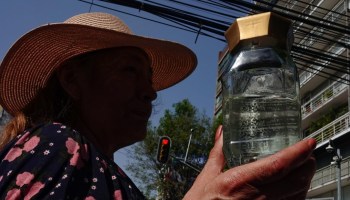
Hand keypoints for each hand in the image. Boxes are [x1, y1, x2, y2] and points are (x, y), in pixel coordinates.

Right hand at [184, 125, 315, 199]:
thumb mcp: (206, 177)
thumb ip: (218, 153)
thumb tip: (223, 133)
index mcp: (239, 182)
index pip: (277, 165)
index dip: (297, 152)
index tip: (307, 142)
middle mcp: (256, 198)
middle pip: (294, 180)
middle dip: (306, 163)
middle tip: (307, 151)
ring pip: (297, 194)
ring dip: (305, 178)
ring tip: (303, 165)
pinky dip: (298, 193)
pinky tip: (295, 186)